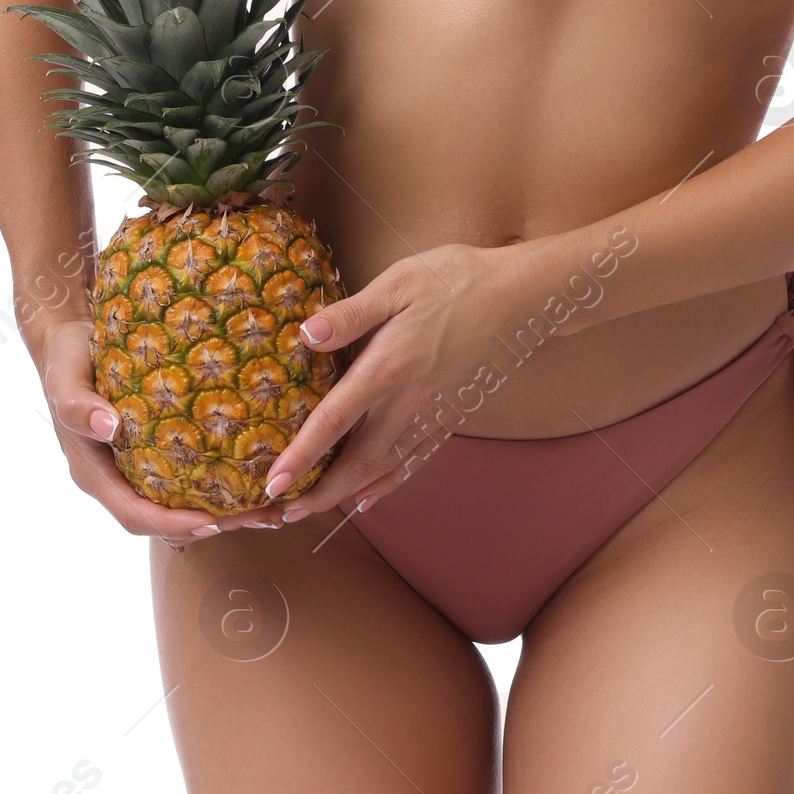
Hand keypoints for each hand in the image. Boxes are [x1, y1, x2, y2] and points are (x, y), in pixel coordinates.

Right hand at [31, 316, 271, 549]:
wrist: (69, 337)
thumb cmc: (66, 359)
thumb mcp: (65, 379)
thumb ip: (78, 405)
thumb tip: (108, 427)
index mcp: (95, 474)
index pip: (136, 516)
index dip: (173, 526)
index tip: (213, 525)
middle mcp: (118, 478)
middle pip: (166, 518)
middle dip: (213, 523)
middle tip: (264, 517)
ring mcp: (136, 465)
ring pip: (180, 500)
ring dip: (224, 507)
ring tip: (273, 505)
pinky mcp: (153, 445)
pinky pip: (186, 472)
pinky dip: (217, 478)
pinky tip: (253, 469)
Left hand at [259, 239, 553, 520]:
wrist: (520, 295)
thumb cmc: (455, 279)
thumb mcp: (398, 283)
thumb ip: (352, 313)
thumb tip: (305, 336)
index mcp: (390, 365)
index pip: (335, 420)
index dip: (303, 455)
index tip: (273, 483)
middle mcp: (409, 400)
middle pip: (357, 461)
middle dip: (318, 493)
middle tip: (280, 514)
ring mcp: (432, 411)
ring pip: (384, 467)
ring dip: (345, 494)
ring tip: (312, 511)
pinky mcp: (450, 413)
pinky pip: (415, 459)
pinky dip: (389, 483)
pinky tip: (370, 496)